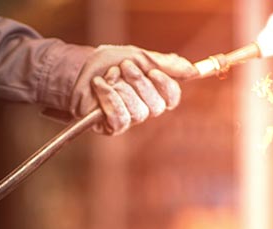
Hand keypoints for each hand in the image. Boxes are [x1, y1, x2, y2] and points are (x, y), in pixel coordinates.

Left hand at [71, 45, 197, 134]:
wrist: (79, 68)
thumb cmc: (109, 63)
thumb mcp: (139, 57)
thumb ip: (165, 64)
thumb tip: (193, 70)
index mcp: (154, 92)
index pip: (172, 98)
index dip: (165, 86)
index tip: (153, 71)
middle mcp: (143, 108)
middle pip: (156, 106)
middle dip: (139, 83)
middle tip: (124, 66)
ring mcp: (128, 120)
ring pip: (138, 112)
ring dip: (121, 89)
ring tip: (109, 75)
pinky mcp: (110, 127)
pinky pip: (119, 118)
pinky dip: (109, 98)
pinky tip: (100, 85)